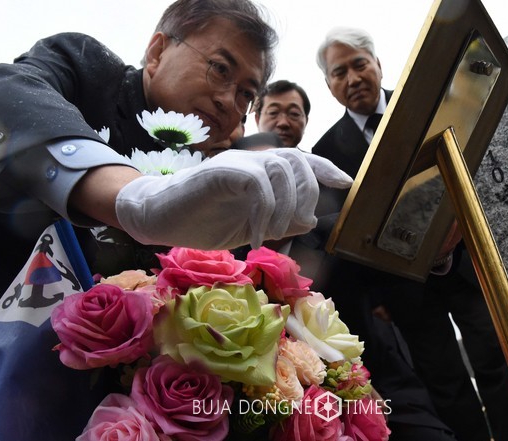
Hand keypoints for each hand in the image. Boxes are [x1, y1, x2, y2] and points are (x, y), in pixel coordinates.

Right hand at [115, 148, 351, 249]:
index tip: (347, 183)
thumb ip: (280, 220)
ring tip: (273, 234)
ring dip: (285, 207)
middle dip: (308, 194)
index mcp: (262, 171)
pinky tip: (255, 236)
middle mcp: (253, 160)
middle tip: (299, 225)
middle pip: (298, 161)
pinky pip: (257, 183)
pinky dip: (263, 213)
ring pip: (281, 169)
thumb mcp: (252, 225)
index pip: (302, 161)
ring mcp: (237, 163)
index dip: (326, 169)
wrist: (160, 217)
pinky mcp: (220, 171)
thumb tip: (311, 220)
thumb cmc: (204, 220)